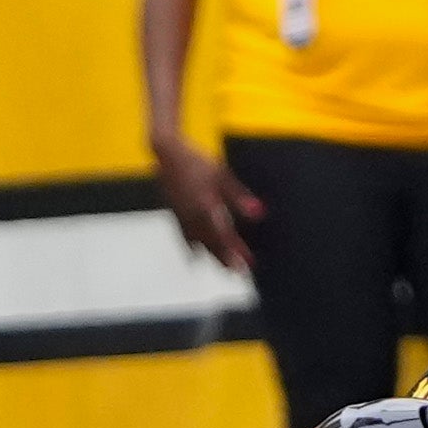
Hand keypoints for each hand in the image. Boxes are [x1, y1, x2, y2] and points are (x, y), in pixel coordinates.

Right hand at [154, 130, 262, 266]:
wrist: (167, 154)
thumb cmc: (198, 162)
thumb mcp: (222, 175)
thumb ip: (240, 196)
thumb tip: (260, 214)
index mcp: (206, 206)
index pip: (223, 236)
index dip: (235, 251)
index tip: (247, 265)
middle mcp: (193, 217)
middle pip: (211, 245)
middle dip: (225, 260)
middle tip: (240, 273)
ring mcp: (182, 218)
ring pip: (198, 245)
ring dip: (212, 257)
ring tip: (226, 270)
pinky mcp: (175, 216)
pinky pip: (185, 240)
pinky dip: (193, 251)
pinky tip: (197, 258)